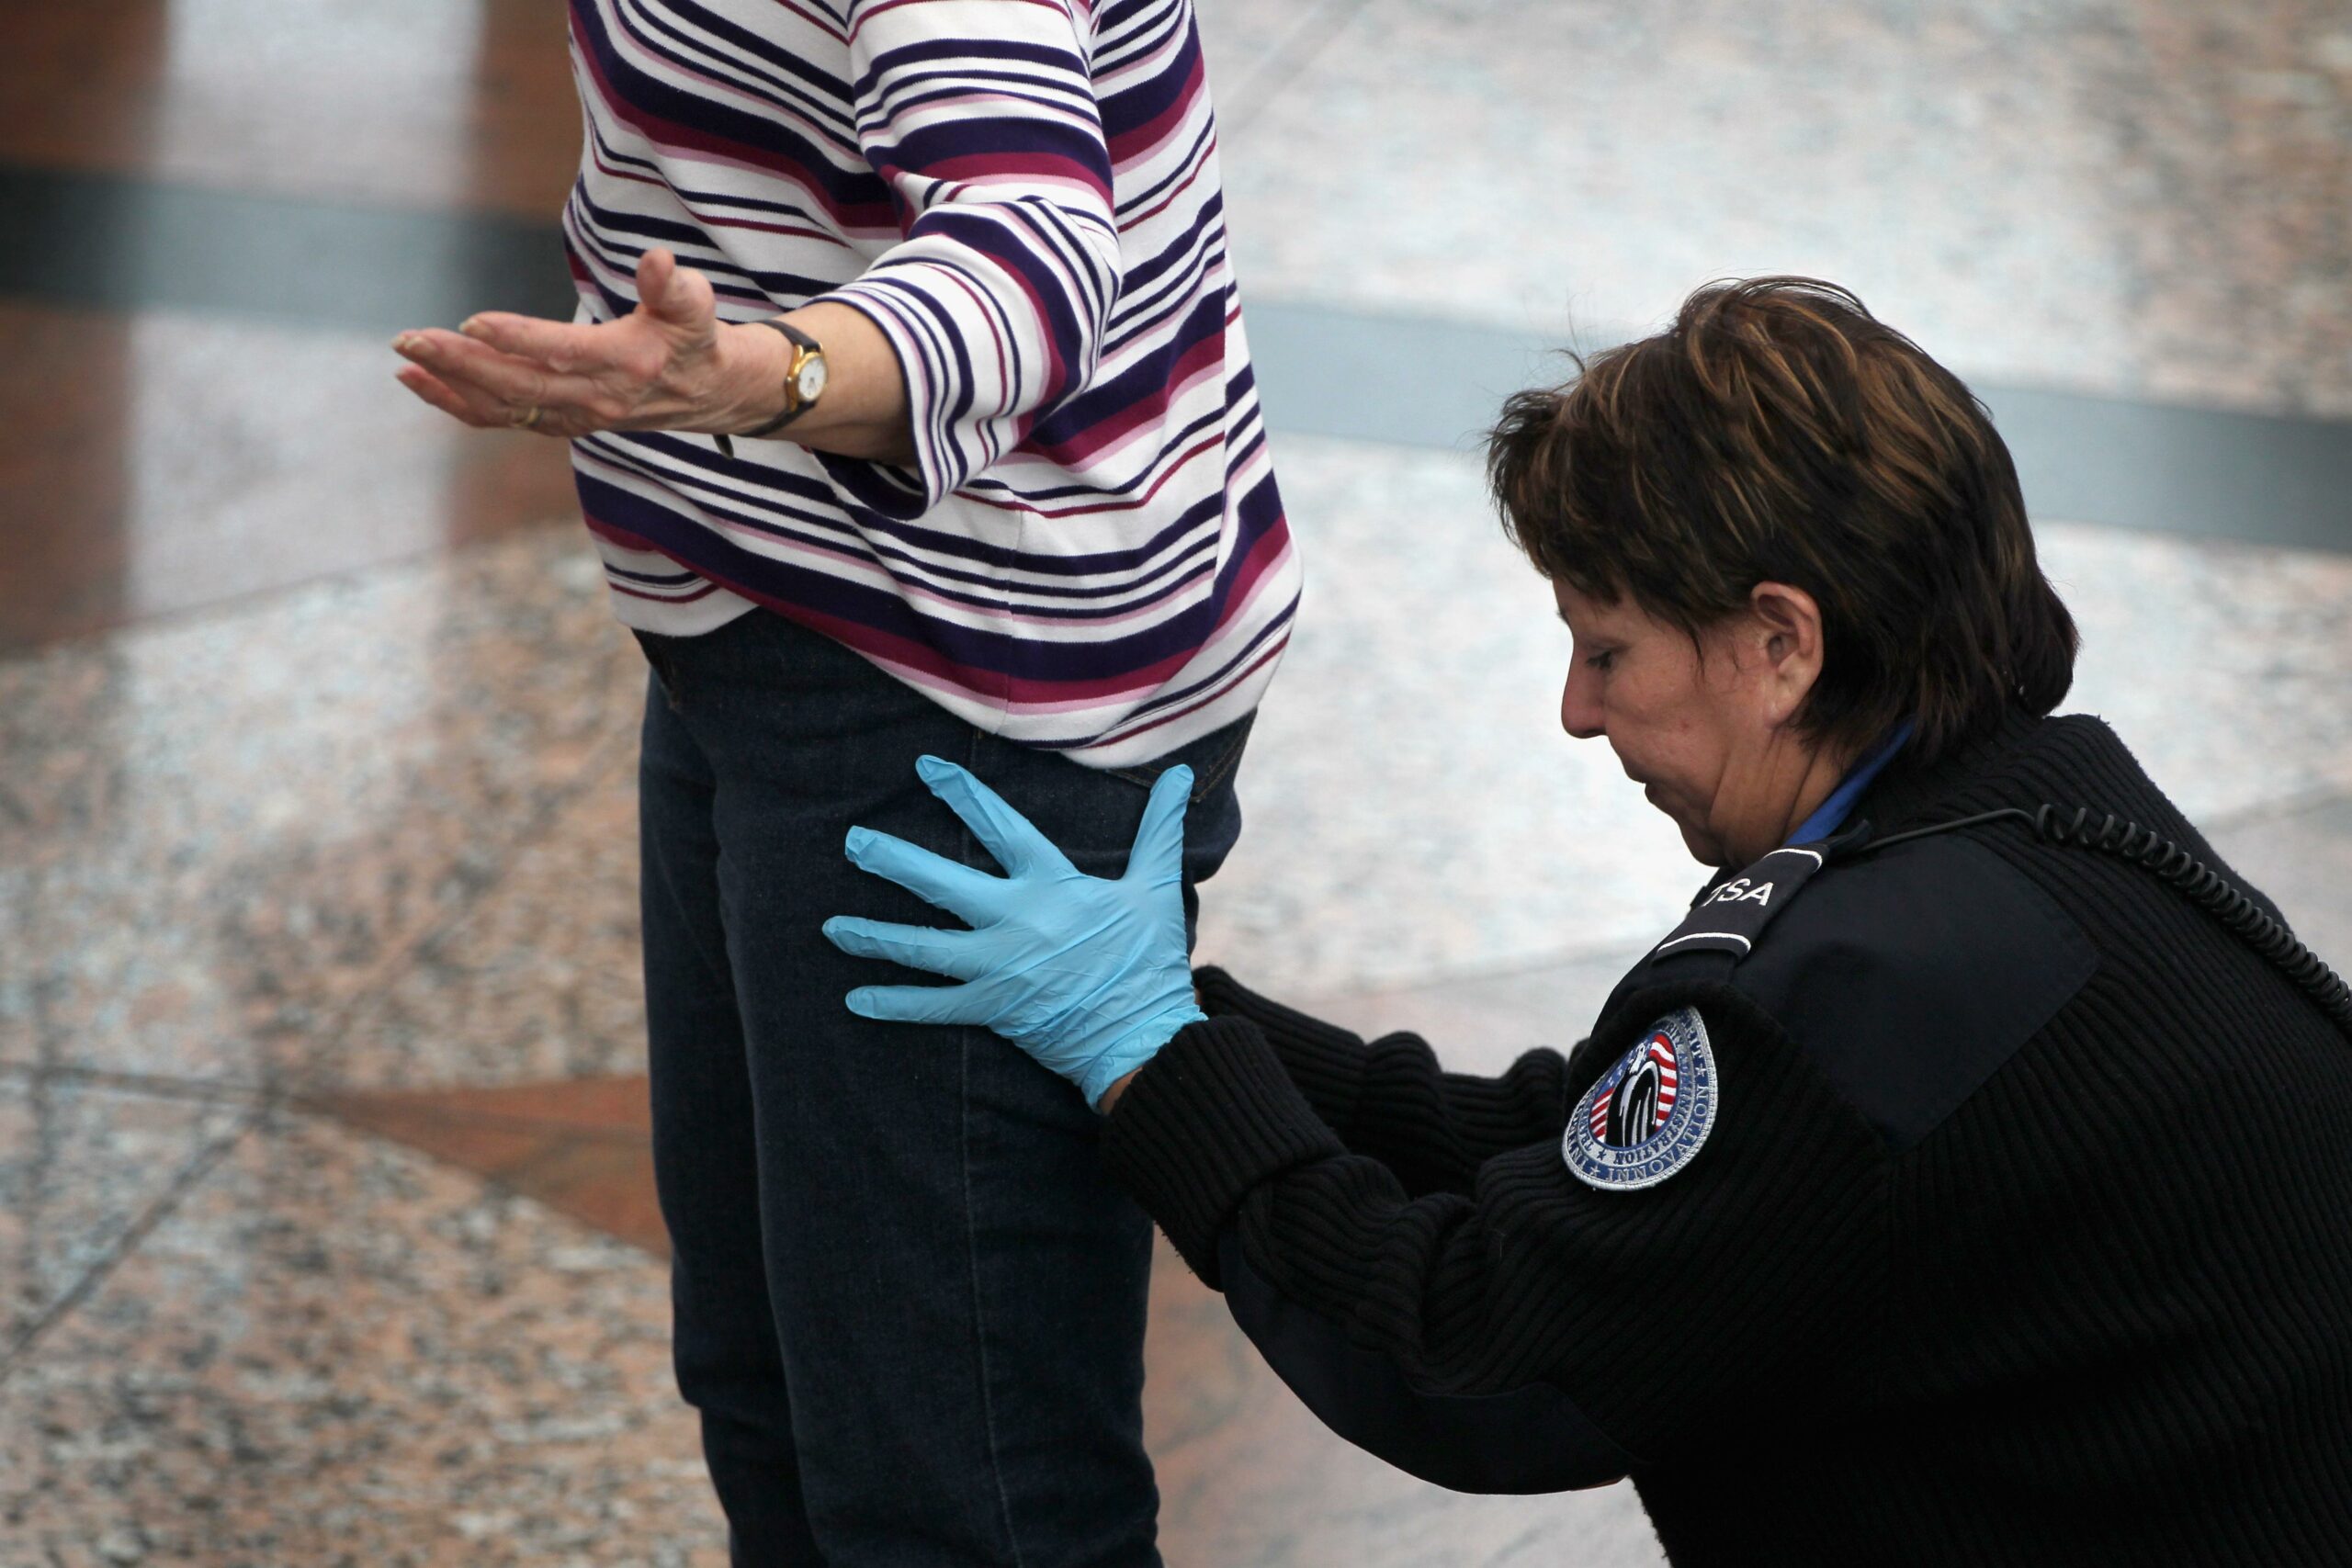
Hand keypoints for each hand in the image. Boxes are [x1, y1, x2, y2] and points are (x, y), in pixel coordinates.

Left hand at [391, 247, 764, 439]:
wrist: (709, 394)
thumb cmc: (695, 338)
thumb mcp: (695, 305)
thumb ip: (674, 285)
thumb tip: (657, 260)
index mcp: (625, 365)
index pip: (562, 354)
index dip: (517, 339)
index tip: (472, 320)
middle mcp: (596, 399)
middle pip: (519, 386)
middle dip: (462, 363)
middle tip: (412, 337)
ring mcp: (574, 417)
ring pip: (503, 408)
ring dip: (450, 385)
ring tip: (405, 357)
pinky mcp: (559, 422)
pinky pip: (501, 418)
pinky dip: (457, 402)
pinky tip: (419, 380)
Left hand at [823, 756, 1203, 1109]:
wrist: (1142, 1037)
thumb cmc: (1149, 961)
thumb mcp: (1155, 888)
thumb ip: (1159, 830)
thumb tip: (1184, 775)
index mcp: (1052, 886)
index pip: (1000, 828)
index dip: (963, 795)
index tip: (926, 769)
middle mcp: (1016, 922)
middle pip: (942, 885)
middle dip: (893, 862)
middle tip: (853, 842)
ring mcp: (999, 969)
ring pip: (923, 947)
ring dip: (874, 935)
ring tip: (832, 926)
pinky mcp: (992, 1009)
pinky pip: (933, 1007)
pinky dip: (894, 1003)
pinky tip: (856, 996)